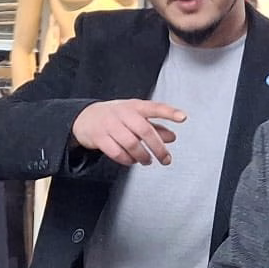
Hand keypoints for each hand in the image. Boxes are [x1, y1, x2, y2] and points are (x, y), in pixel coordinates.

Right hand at [72, 99, 188, 165]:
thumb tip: (172, 137)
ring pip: (131, 144)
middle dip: (158, 148)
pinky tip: (132, 161)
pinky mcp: (99, 137)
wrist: (85, 118)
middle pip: (144, 130)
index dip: (169, 112)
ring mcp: (110, 125)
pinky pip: (116, 152)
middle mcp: (123, 113)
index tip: (183, 117)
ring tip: (148, 161)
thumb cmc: (116, 117)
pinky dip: (127, 160)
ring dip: (142, 156)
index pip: (155, 107)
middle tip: (166, 159)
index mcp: (135, 106)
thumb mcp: (136, 117)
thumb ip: (155, 127)